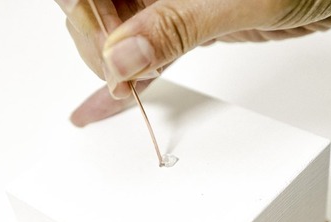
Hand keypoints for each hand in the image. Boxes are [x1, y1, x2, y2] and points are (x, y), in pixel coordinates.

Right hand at [54, 0, 330, 125]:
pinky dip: (126, 77)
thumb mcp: (242, 0)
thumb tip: (122, 54)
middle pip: (89, 8)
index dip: (88, 18)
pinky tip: (103, 103)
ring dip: (107, 66)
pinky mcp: (178, 21)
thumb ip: (177, 25)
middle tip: (120, 79)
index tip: (109, 56)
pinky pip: (140, 49)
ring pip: (110, 32)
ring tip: (119, 93)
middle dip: (97, 45)